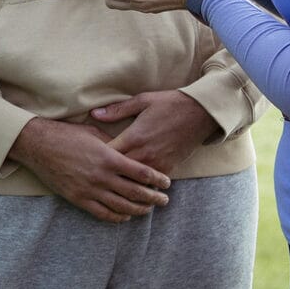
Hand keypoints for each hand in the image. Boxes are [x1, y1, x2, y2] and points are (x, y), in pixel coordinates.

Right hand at [7, 117, 170, 223]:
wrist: (38, 145)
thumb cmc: (66, 135)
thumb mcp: (94, 133)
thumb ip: (114, 144)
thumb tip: (129, 152)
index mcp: (109, 158)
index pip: (141, 173)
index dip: (157, 179)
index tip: (166, 183)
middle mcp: (102, 176)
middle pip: (135, 192)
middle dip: (153, 198)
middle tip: (164, 200)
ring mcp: (90, 189)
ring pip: (121, 206)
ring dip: (138, 210)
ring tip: (148, 210)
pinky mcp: (78, 198)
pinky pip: (102, 213)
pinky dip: (117, 217)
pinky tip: (125, 216)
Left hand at [89, 90, 217, 176]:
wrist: (201, 113)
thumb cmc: (170, 104)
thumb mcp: (142, 101)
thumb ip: (117, 109)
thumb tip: (95, 114)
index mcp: (133, 137)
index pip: (107, 155)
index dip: (95, 158)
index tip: (87, 159)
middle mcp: (144, 154)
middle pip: (117, 172)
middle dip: (106, 174)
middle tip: (94, 176)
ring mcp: (157, 163)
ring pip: (133, 182)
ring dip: (122, 183)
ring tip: (109, 187)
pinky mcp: (169, 168)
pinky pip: (150, 183)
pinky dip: (141, 185)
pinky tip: (132, 187)